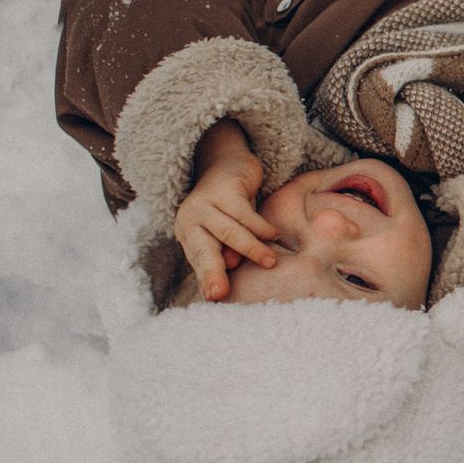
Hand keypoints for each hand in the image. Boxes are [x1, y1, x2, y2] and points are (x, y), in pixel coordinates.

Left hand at [174, 119, 276, 301]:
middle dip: (213, 273)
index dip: (207, 279)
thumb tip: (230, 265)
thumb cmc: (231, 205)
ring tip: (271, 261)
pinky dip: (261, 227)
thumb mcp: (228, 230)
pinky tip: (274, 234)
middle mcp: (190, 218)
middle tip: (221, 293)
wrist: (230, 164)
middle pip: (204, 251)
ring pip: (229, 232)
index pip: (198, 260)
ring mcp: (204, 202)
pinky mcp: (222, 190)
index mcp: (189, 233)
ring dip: (251, 249)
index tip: (215, 298)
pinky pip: (244, 214)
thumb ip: (227, 248)